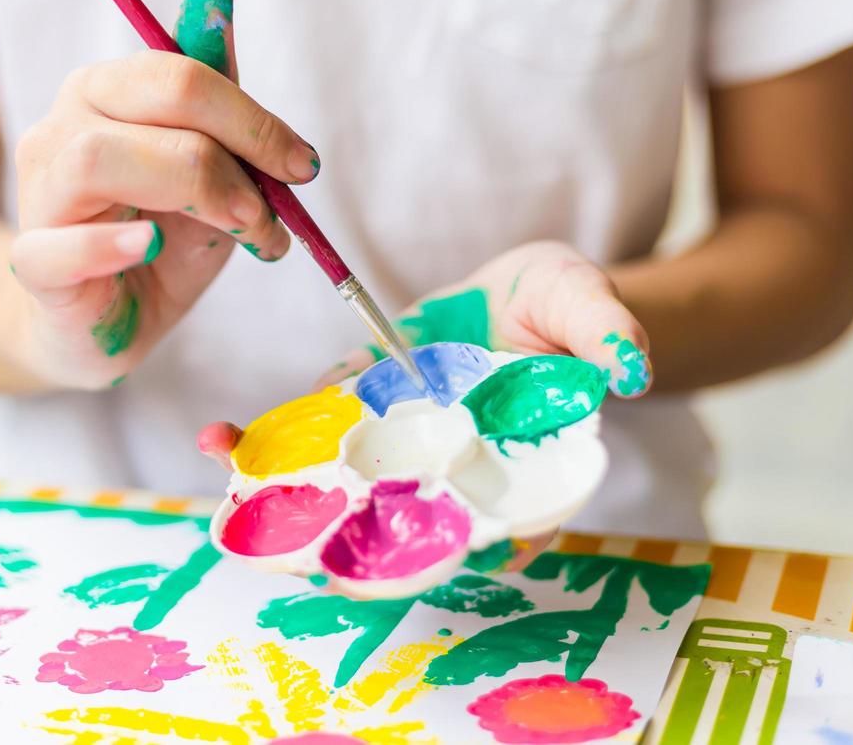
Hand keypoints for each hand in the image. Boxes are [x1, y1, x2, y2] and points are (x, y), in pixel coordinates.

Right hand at [8, 0, 319, 389]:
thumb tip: (220, 3)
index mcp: (105, 93)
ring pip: (97, 157)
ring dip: (193, 190)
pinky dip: (106, 245)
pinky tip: (149, 247)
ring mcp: (38, 194)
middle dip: (235, 147)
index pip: (179, 71)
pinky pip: (56, 247)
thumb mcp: (205, 171)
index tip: (303, 164)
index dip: (251, 115)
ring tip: (241, 231)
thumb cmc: (157, 242)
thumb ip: (215, 102)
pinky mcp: (33, 265)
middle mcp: (62, 127)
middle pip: (148, 98)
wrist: (102, 326)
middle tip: (277, 208)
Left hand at [198, 241, 650, 569]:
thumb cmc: (567, 307)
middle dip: (347, 540)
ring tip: (233, 499)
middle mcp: (451, 465)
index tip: (407, 562)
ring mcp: (403, 439)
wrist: (524, 290)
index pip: (491, 522)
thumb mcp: (591, 305)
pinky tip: (223, 439)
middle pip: (402, 518)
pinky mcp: (365, 404)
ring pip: (346, 481)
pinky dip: (271, 438)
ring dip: (289, 496)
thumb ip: (610, 333)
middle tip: (293, 556)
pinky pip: (316, 426)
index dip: (455, 545)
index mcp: (516, 465)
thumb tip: (629, 369)